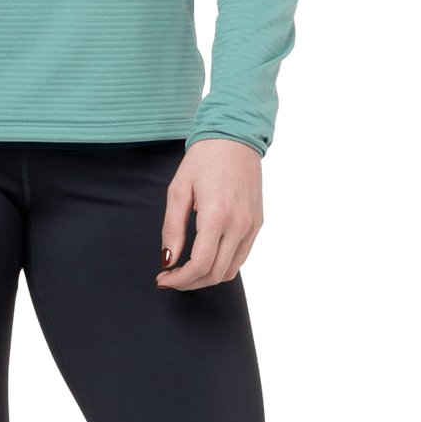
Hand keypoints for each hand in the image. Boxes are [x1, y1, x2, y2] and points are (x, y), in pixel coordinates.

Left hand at [157, 138, 263, 290]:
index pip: (200, 264)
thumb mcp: (178, 190)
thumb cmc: (203, 160)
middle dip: (190, 283)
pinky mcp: (257, 224)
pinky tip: (204, 259)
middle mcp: (239, 225)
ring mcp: (252, 226)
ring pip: (230, 271)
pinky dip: (221, 266)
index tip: (163, 279)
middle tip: (170, 279)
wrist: (235, 139)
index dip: (179, 280)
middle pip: (215, 273)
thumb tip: (168, 260)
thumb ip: (172, 229)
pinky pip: (241, 257)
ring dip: (206, 278)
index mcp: (217, 216)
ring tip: (185, 272)